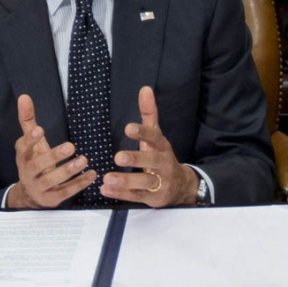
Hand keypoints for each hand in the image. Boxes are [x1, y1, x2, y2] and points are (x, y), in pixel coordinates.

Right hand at [8, 95, 95, 208]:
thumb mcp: (30, 143)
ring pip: (52, 181)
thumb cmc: (34, 161)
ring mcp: (39, 188)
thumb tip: (24, 96)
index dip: (30, 140)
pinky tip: (92, 175)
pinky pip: (66, 192)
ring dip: (69, 171)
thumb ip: (28, 120)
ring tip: (84, 160)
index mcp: (23, 157)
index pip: (22, 148)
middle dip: (53, 156)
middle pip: (38, 165)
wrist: (30, 195)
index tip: (40, 130)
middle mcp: (28, 173)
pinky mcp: (52, 199)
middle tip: (71, 146)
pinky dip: (79, 184)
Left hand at [100, 86, 198, 206]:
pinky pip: (137, 196)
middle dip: (136, 159)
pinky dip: (121, 194)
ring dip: (126, 180)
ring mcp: (159, 182)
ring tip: (107, 178)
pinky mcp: (153, 197)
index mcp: (162, 147)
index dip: (143, 133)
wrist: (181, 186)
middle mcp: (163, 164)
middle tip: (118, 156)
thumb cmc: (162, 157)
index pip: (155, 138)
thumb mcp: (156, 137)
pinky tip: (106, 189)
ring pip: (144, 182)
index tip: (128, 128)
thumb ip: (149, 114)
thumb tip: (144, 89)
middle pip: (152, 161)